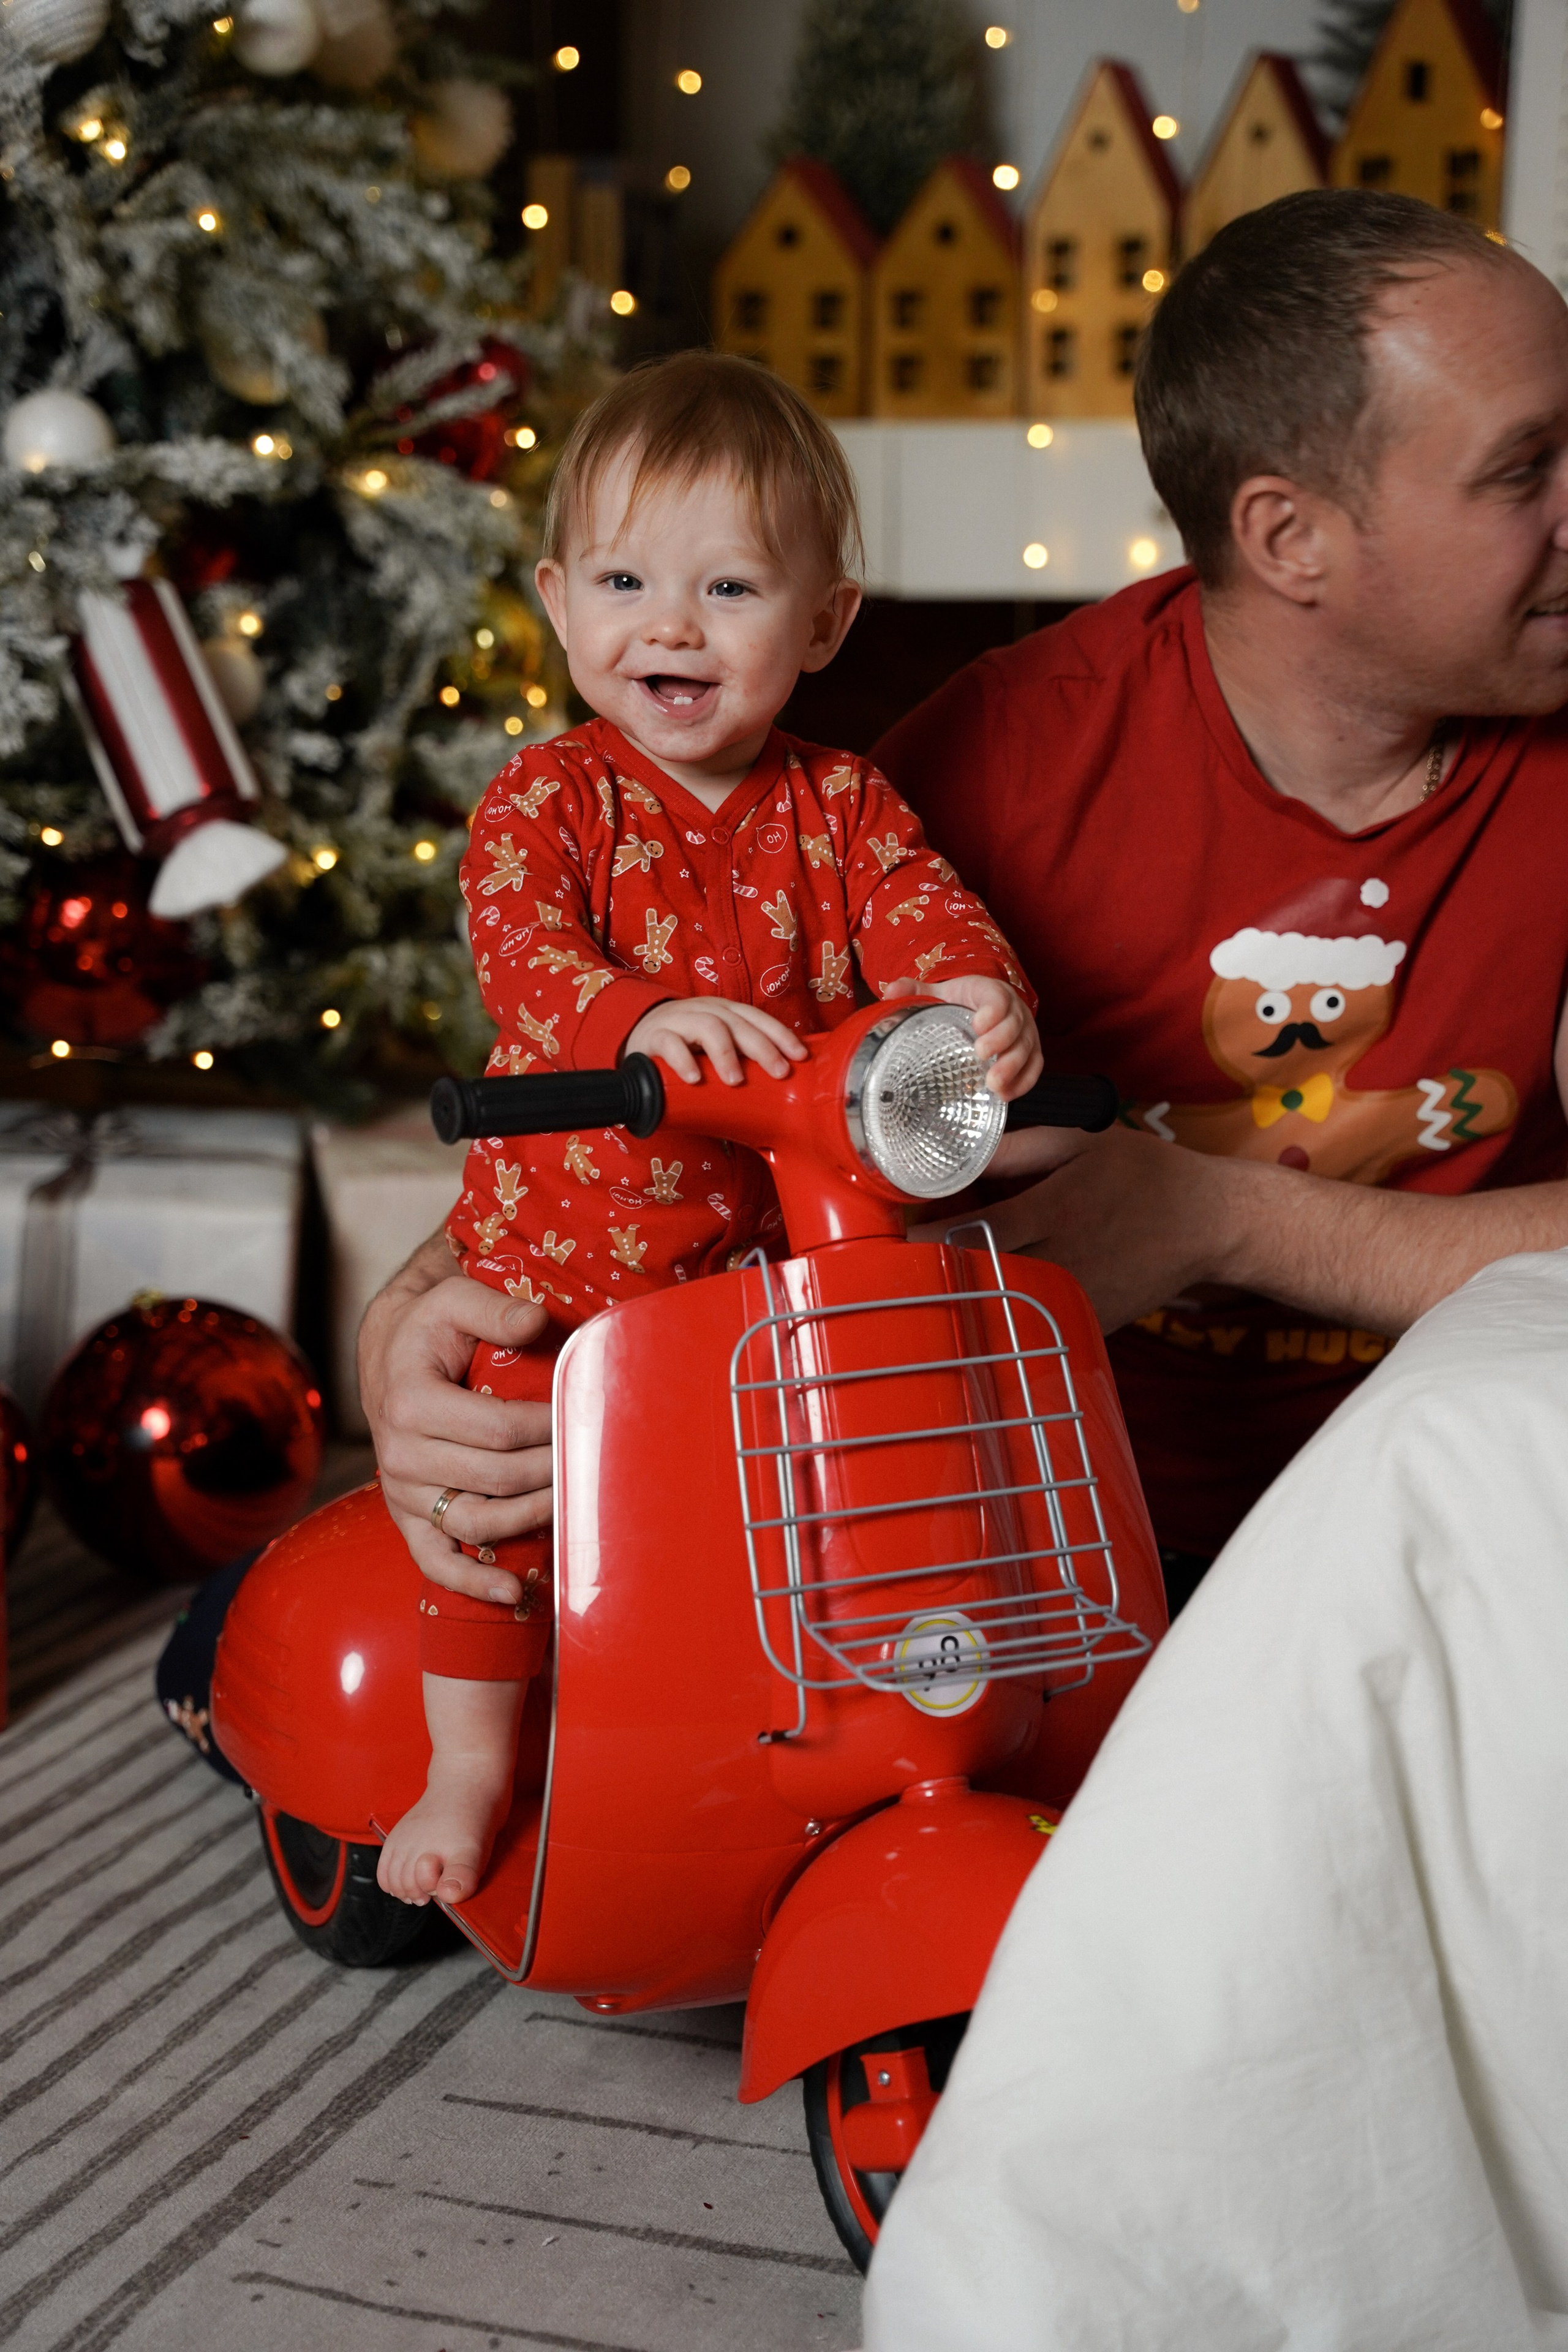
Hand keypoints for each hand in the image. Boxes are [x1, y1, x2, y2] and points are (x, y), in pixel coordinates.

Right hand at [358, 1236, 553, 1602]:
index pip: (500, 1430)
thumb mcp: (455, 1299)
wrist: (387, 1354)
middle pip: (497, 1478)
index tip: (585, 1415)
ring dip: (531, 1518)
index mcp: (409, 1403)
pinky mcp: (407, 1519)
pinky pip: (435, 1563)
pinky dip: (474, 1582)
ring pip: (476, 1522)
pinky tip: (515, 1593)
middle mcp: (398, 1455)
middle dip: (553, 1470)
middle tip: (593, 1457)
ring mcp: (401, 1493)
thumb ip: (494, 1308)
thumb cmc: (429, 1327)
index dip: (550, 1428)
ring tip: (573, 1504)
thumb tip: (536, 1322)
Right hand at [625, 996, 808, 1086]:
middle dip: (762, 1047)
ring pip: (708, 1027)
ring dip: (725, 1054)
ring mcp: (679, 1021)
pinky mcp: (654, 1036)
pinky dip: (683, 1060)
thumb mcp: (719, 1047)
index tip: (800, 1056)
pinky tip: (694, 1079)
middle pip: (738, 1023)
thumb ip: (743, 1059)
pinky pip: (669, 1043)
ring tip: (736, 1080)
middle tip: (779, 1072)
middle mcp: (705, 1011)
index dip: (781, 1034)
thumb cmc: (690, 1046)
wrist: (641, 1036)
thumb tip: (780, 1088)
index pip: (757, 1018)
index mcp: (725, 1012)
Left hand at [882, 974, 1042, 1098]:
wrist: (980, 1009)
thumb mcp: (938, 993)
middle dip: (1001, 1041)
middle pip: (1015, 1025)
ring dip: (1013, 1067)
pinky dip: (1024, 1082)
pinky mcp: (1030, 1053)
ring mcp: (1025, 1033)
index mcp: (990, 993)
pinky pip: (1035, 1067)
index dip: (992, 1011)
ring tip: (994, 1085)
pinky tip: (1006, 1095)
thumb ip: (914, 991)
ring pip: (1027, 1048)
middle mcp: (1014, 1011)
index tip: (978, 1025)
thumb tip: (890, 992)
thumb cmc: (958, 1003)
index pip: (997, 998)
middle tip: (981, 1055)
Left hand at [916, 1126, 1228, 1331]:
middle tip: (907, 1262)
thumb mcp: (1082, 1142)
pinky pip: (1036, 1323)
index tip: (899, 1237)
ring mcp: (1077, 1296)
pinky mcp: (1090, 1321)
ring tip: (940, 1280)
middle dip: (939, 1271)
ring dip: (968, 1296)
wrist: (1209, 1222)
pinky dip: (1008, 1314)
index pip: (975, 1232)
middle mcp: (1062, 1258)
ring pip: (1005, 1307)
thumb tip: (963, 1152)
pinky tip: (991, 1299)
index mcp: (1056, 1209)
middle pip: (981, 1276)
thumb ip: (1019, 1150)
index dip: (929, 1239)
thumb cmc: (1143, 1173)